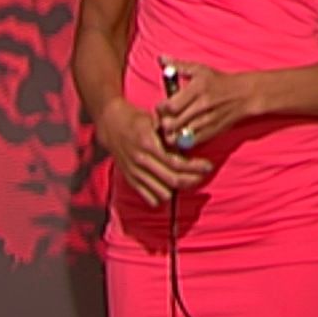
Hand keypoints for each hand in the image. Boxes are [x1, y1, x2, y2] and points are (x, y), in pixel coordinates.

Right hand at [93, 96, 211, 207]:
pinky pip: (149, 197)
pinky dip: (161, 196)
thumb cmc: (135, 119)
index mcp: (147, 144)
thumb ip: (169, 131)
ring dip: (176, 188)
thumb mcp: (153, 119)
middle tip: (202, 175)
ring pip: (163, 192)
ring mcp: (134, 172)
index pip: (175, 162)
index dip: (194, 167)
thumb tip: (187, 142)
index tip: (207, 166)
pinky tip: (167, 186)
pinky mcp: (130, 179)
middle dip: (192, 179)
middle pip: (172, 179)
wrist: (110, 124)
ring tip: (184, 179)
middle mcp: (141, 160)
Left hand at [156, 60, 262, 147]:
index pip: (171, 106)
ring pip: (182, 135)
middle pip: (174, 123)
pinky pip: (193, 142)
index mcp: (197, 89)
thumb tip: (162, 58)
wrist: (244, 94)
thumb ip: (178, 65)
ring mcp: (208, 121)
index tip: (160, 107)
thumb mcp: (199, 69)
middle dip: (163, 123)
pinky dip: (184, 141)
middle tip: (162, 120)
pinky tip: (181, 134)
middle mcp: (202, 106)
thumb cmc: (219, 81)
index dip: (161, 109)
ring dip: (172, 134)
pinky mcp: (213, 131)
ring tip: (170, 128)